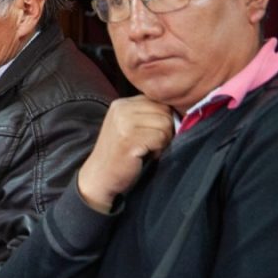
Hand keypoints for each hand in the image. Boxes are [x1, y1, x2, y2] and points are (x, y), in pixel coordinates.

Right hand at [77, 95, 173, 212]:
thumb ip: (146, 115)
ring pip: (165, 124)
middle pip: (165, 110)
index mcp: (121, 103)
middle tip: (150, 144)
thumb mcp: (128, 126)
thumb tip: (177, 111)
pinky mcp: (129, 138)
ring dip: (162, 141)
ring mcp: (124, 123)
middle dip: (165, 129)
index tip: (152, 133)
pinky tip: (144, 155)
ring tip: (147, 149)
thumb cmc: (120, 154)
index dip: (163, 118)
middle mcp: (122, 109)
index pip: (158, 101)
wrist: (100, 176)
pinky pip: (160, 138)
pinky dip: (158, 150)